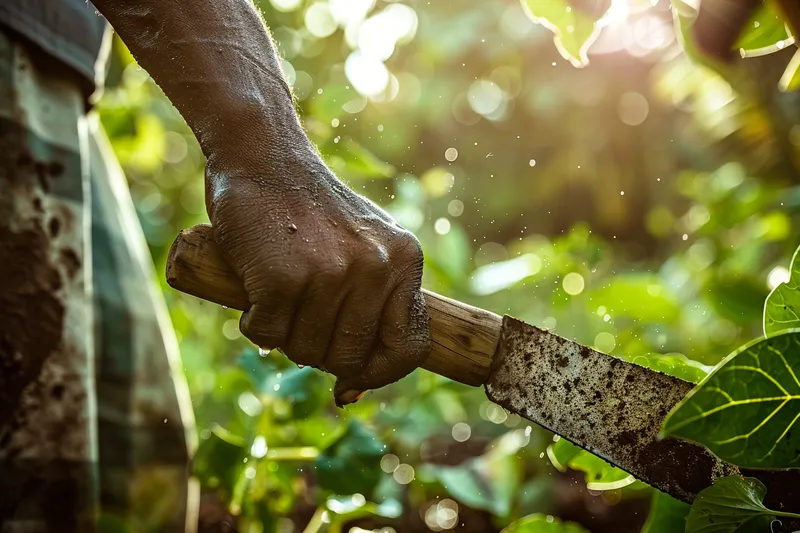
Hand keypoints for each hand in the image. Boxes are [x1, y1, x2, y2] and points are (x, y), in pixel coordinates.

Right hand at [205, 144, 429, 404]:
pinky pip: (266, 336)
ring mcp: (330, 274)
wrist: (263, 154)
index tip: (351, 376)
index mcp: (404, 260)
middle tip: (298, 313)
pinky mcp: (283, 280)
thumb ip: (369, 309)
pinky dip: (253, 321)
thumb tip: (350, 393)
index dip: (379, 373)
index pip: (410, 349)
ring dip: (283, 333)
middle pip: (347, 358)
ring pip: (304, 352)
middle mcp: (375, 268)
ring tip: (278, 289)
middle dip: (317, 349)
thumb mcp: (362, 245)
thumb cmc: (310, 209)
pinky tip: (255, 285)